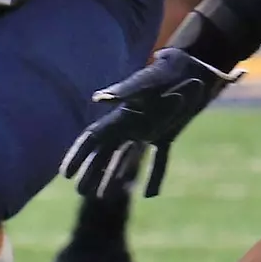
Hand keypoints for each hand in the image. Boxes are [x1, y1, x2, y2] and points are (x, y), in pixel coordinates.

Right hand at [61, 48, 241, 198]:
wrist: (194, 64)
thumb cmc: (170, 70)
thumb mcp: (148, 82)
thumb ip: (124, 91)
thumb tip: (98, 99)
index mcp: (122, 113)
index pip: (93, 138)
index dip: (78, 155)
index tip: (65, 174)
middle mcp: (131, 123)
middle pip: (106, 151)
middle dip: (92, 171)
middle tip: (81, 192)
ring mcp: (149, 129)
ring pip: (127, 157)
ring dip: (115, 176)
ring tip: (103, 197)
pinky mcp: (169, 133)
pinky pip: (159, 158)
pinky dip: (154, 175)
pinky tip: (150, 195)